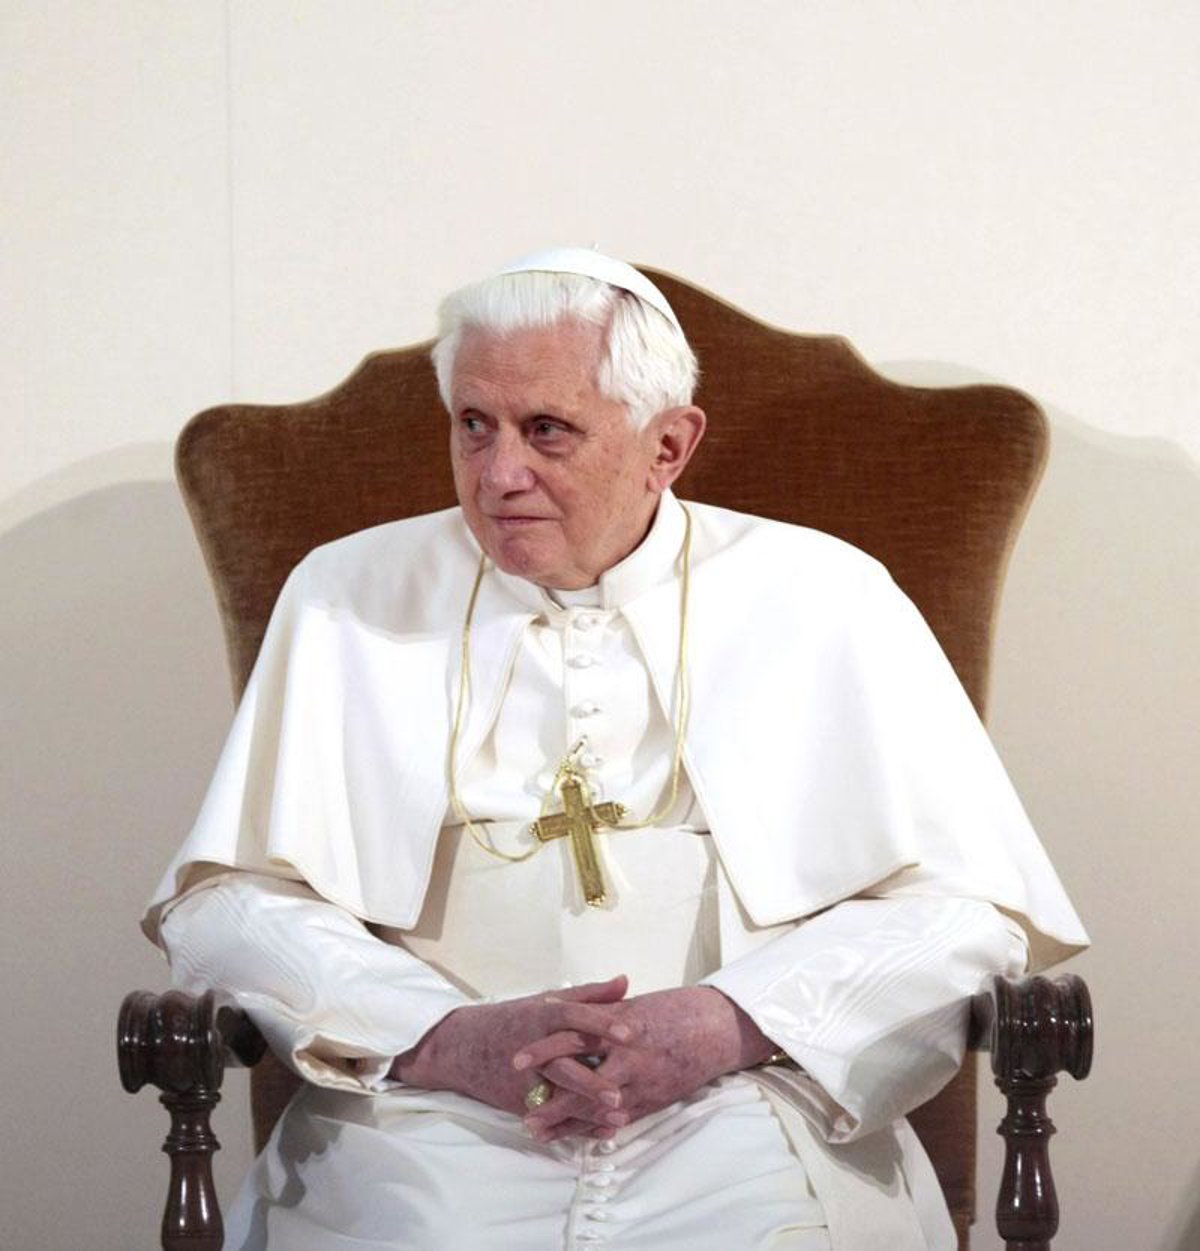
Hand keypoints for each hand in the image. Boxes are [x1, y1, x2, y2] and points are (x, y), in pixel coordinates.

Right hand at [390, 975, 631, 1121]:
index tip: (630, 1035)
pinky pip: (552, 1117)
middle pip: (564, 1064)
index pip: (574, 1018)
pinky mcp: (521, 1102)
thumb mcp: (548, 1000)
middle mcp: (534, 1048)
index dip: (601, 1025)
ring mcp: (525, 1079)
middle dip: (592, 1080)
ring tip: (617, 1116)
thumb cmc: (514, 1019)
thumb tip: (626, 981)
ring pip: (559, 1097)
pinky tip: (601, 1131)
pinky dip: (576, 1126)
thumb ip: (590, 994)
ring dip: (587, 1109)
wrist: (463, 1047)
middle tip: (621, 1092)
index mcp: (542, 1017)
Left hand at [515, 986, 775, 1140]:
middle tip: (521, 1109)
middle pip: (579, 1076)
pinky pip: (617, 1119)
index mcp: (618, 1022)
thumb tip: (558, 1005)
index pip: (572, 1035)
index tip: (515, 1059)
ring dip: (565, 1120)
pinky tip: (573, 1138)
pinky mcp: (651, 1099)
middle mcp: (626, 1052)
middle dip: (549, 1095)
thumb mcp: (632, 1004)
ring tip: (537, 1131)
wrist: (715, 1028)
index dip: (543, 1048)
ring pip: (595, 1105)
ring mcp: (640, 1080)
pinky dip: (593, 1128)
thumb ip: (597, 1009)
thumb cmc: (673, 1010)